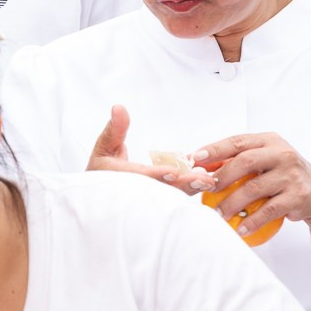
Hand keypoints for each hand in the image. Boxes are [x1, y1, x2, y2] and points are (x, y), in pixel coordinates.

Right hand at [88, 107, 214, 193]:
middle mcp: (134, 194)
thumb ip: (115, 128)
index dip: (157, 175)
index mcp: (119, 179)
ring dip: (190, 189)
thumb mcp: (104, 146)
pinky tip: (206, 184)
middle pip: (160, 191)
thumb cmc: (102, 170)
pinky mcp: (157, 202)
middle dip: (182, 185)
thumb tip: (119, 108)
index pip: (140, 178)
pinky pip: (174, 197)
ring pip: (170, 196)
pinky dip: (189, 191)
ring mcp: (146, 200)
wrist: (101, 198)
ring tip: (209, 182)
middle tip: (202, 179)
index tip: (173, 172)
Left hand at [193, 131, 310, 259]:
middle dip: (222, 176)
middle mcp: (282, 154)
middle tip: (205, 189)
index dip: (215, 150)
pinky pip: (269, 211)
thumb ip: (238, 161)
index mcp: (269, 141)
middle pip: (245, 161)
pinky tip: (240, 228)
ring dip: (232, 203)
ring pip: (255, 188)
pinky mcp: (298, 196)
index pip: (238, 142)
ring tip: (218, 214)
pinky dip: (252, 221)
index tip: (195, 159)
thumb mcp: (264, 160)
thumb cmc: (283, 174)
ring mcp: (291, 175)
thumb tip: (199, 167)